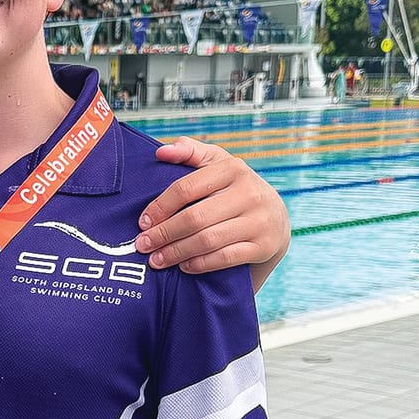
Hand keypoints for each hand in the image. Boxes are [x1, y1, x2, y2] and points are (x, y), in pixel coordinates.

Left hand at [138, 140, 290, 274]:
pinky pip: (224, 258)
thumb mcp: (217, 164)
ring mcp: (258, 221)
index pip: (186, 188)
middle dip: (164, 234)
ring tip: (157, 260)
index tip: (143, 222)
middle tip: (143, 245)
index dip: (160, 207)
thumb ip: (189, 152)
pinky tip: (183, 266)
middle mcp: (249, 193)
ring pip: (207, 240)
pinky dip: (200, 264)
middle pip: (194, 218)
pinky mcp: (263, 246)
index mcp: (232, 169)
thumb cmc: (235, 189)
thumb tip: (161, 152)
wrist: (276, 218)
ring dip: (177, 252)